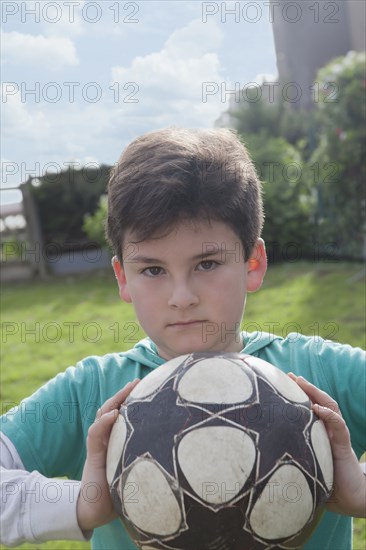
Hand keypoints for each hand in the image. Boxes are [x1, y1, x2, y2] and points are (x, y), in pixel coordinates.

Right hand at [76, 379, 139, 531]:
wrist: (97, 510)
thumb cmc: (121, 492)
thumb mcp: (139, 470)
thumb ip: (152, 459)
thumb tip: (181, 453)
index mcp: (118, 440)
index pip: (123, 414)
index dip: (132, 400)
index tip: (148, 387)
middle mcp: (108, 438)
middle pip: (113, 409)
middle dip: (123, 394)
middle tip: (137, 381)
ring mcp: (99, 445)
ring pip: (103, 415)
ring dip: (114, 400)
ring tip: (127, 389)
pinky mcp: (93, 455)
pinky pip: (95, 434)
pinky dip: (103, 422)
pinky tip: (113, 414)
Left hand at [288, 373, 365, 517]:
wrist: (348, 496)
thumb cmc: (323, 480)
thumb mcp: (303, 462)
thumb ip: (288, 454)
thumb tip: (260, 451)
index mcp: (318, 431)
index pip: (310, 406)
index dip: (298, 394)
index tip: (281, 382)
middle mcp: (328, 429)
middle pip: (319, 400)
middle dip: (305, 387)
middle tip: (290, 375)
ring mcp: (337, 435)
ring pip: (329, 406)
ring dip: (316, 393)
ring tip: (302, 382)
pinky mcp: (344, 445)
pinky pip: (338, 425)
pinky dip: (329, 415)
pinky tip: (318, 408)